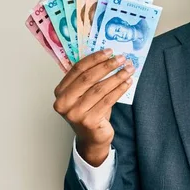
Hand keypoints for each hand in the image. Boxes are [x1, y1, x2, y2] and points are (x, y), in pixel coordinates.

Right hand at [53, 49, 134, 166]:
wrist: (92, 138)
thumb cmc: (89, 112)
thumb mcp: (84, 94)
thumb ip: (89, 78)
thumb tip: (108, 56)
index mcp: (60, 92)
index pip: (77, 69)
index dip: (94, 58)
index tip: (109, 51)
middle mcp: (64, 103)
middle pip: (88, 78)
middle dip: (107, 66)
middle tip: (122, 58)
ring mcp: (75, 113)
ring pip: (99, 89)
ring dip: (116, 77)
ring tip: (129, 69)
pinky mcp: (89, 121)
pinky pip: (108, 100)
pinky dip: (119, 89)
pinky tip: (127, 82)